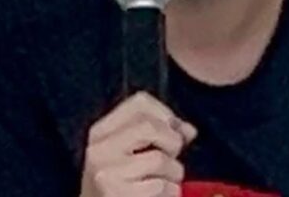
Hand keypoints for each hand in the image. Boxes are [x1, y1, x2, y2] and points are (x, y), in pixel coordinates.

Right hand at [80, 91, 197, 196]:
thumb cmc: (120, 186)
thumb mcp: (132, 154)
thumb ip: (161, 135)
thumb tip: (189, 130)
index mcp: (101, 131)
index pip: (140, 102)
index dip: (165, 113)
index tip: (173, 130)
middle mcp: (100, 149)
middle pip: (150, 126)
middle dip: (172, 142)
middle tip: (172, 158)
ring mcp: (106, 173)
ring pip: (158, 159)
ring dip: (174, 172)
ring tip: (165, 181)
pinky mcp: (117, 195)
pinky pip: (161, 186)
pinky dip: (170, 192)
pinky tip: (160, 196)